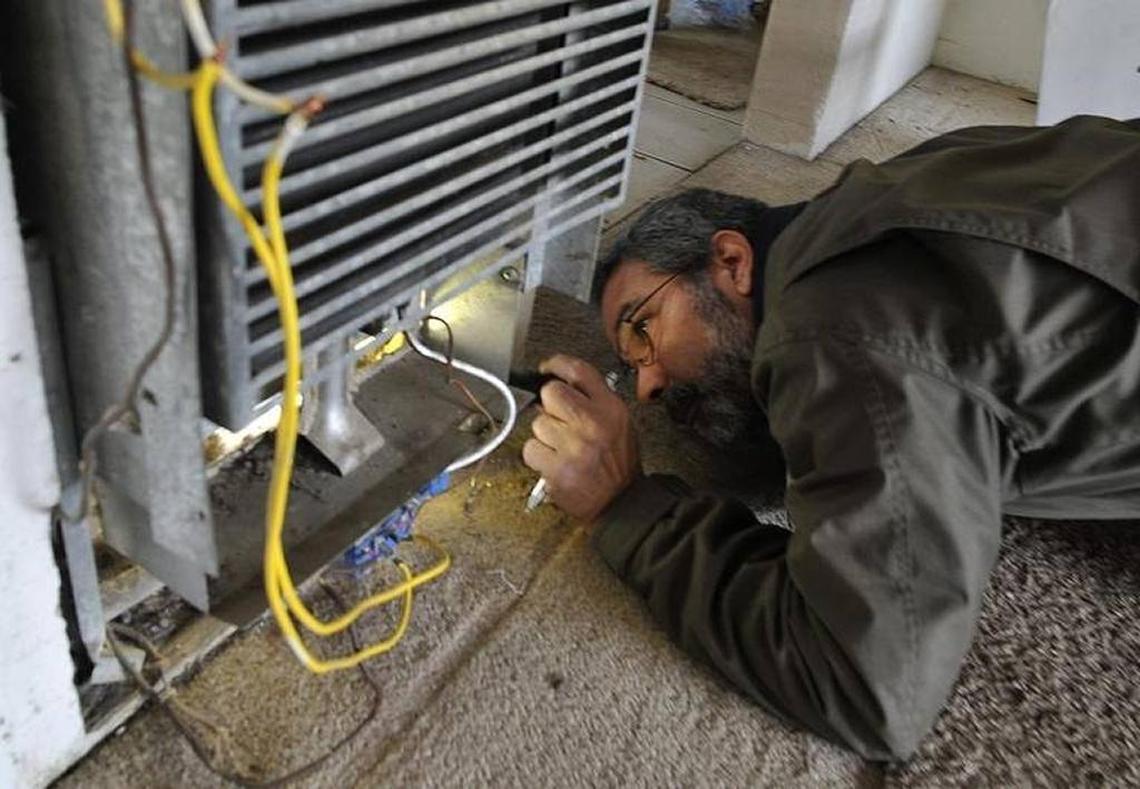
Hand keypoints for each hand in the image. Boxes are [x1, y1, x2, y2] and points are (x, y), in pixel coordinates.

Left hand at [522, 354, 639, 521]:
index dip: (556, 364)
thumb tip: (558, 385)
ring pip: (537, 424)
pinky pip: (531, 450)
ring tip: (562, 449)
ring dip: (544, 436)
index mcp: (610, 408)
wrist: (621, 503)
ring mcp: (574, 447)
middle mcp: (593, 423)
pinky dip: (538, 457)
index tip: (546, 368)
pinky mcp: (558, 469)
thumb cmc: (618, 463)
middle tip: (559, 423)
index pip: (578, 371)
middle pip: (551, 393)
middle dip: (549, 407)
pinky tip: (554, 463)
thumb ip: (594, 400)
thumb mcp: (619, 423)